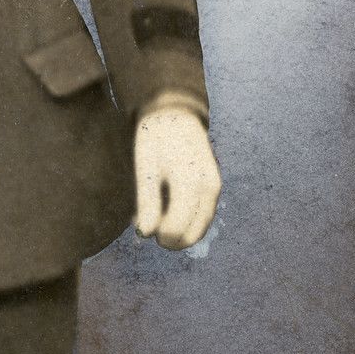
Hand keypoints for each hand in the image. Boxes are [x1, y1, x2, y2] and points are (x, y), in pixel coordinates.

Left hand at [133, 105, 221, 249]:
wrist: (175, 115)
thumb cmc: (155, 141)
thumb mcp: (146, 169)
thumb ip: (146, 203)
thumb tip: (145, 234)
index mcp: (191, 184)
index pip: (176, 230)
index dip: (157, 235)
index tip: (140, 226)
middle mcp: (209, 189)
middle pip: (192, 235)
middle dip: (169, 238)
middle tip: (147, 224)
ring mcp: (214, 189)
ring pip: (199, 229)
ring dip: (178, 231)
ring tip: (155, 215)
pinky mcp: (214, 187)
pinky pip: (203, 216)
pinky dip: (187, 221)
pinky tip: (167, 209)